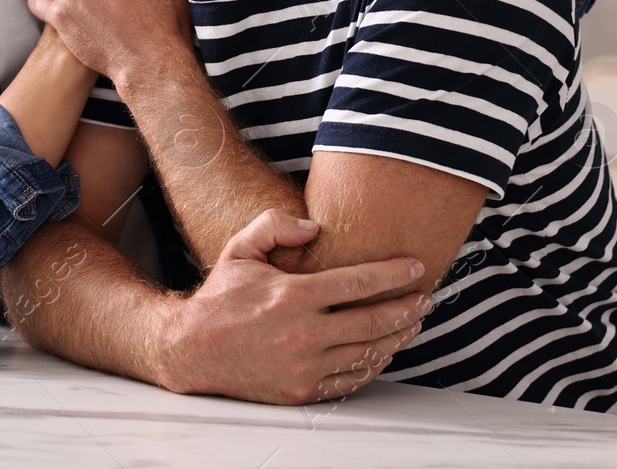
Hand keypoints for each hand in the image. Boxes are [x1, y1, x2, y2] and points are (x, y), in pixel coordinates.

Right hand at [152, 210, 431, 405]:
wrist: (192, 349)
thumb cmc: (220, 299)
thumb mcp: (239, 250)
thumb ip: (274, 226)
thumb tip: (314, 226)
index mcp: (292, 295)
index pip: (358, 282)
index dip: (393, 274)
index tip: (415, 268)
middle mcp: (303, 333)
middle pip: (374, 321)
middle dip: (407, 308)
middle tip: (424, 298)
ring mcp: (305, 365)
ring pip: (368, 352)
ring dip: (398, 337)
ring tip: (412, 323)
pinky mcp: (302, 390)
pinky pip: (352, 380)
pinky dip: (373, 365)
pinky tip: (383, 351)